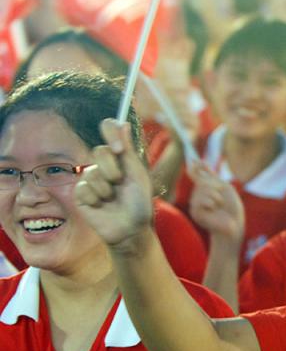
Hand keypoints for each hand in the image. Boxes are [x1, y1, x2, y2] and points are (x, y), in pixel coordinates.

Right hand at [74, 119, 153, 252]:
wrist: (131, 228)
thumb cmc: (139, 202)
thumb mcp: (137, 174)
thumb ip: (127, 149)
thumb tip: (123, 122)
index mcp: (119, 157)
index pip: (109, 131)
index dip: (110, 134)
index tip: (119, 149)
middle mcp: (103, 165)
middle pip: (99, 151)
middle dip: (113, 169)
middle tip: (120, 182)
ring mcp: (90, 179)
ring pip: (91, 172)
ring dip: (106, 188)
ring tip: (113, 199)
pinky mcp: (81, 194)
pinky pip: (83, 188)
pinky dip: (95, 198)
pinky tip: (101, 206)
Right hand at [188, 163, 243, 241]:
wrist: (233, 224)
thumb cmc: (231, 207)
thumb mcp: (223, 187)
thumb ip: (209, 176)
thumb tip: (198, 161)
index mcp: (206, 188)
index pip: (198, 174)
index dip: (196, 166)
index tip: (193, 158)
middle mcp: (198, 195)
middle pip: (202, 180)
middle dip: (215, 186)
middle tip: (221, 200)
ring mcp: (195, 203)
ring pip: (203, 188)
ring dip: (216, 196)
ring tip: (219, 206)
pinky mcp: (195, 211)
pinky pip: (201, 199)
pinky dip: (212, 203)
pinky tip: (213, 210)